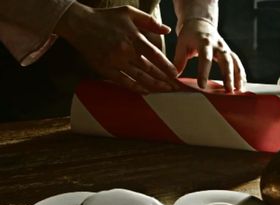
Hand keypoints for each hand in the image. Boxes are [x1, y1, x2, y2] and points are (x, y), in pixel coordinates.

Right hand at [55, 2, 178, 93]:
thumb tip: (167, 30)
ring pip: (139, 77)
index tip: (175, 74)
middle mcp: (125, 51)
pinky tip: (146, 91)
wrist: (79, 24)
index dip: (166, 66)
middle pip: (149, 69)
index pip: (154, 55)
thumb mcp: (129, 12)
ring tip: (165, 91)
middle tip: (175, 87)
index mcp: (133, 37)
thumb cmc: (106, 18)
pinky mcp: (105, 69)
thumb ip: (150, 21)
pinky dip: (136, 88)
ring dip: (154, 86)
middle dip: (164, 79)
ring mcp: (115, 61)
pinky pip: (124, 82)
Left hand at [174, 19, 246, 92]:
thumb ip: (178, 60)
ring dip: (238, 76)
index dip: (204, 73)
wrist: (201, 23)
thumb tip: (174, 76)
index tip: (202, 86)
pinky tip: (242, 84)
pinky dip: (241, 73)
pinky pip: (237, 63)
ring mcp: (225, 48)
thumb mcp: (181, 44)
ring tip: (239, 90)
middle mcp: (218, 45)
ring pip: (234, 62)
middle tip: (228, 90)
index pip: (205, 58)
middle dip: (228, 76)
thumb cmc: (189, 35)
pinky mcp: (229, 52)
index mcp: (204, 42)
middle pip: (226, 60)